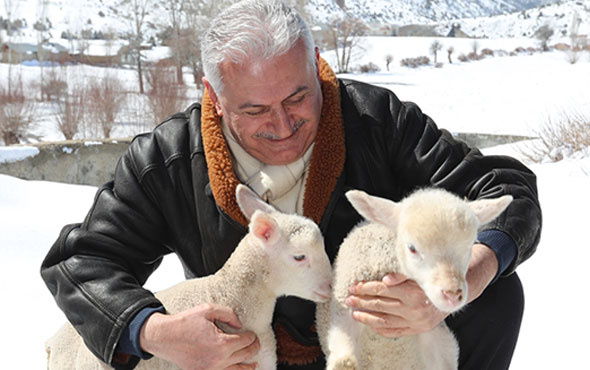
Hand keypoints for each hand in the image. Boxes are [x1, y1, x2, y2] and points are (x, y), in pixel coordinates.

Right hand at [139, 303, 259, 369]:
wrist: (164, 337)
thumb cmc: (184, 323)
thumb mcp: (208, 310)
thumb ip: (229, 314)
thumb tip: (239, 325)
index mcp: (222, 344)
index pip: (246, 342)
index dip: (252, 336)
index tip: (252, 334)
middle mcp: (219, 360)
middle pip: (246, 356)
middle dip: (254, 348)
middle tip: (256, 343)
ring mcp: (211, 369)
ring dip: (248, 366)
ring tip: (254, 364)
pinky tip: (237, 368)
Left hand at [345, 273, 446, 337]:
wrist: (453, 295)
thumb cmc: (431, 281)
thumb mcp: (418, 273)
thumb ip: (401, 275)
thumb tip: (385, 279)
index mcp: (413, 292)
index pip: (382, 290)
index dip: (365, 288)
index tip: (353, 287)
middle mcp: (414, 309)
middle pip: (380, 305)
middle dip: (361, 302)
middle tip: (348, 300)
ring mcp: (415, 322)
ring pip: (385, 321)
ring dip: (367, 317)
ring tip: (354, 313)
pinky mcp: (418, 330)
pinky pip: (395, 332)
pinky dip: (380, 329)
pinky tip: (370, 324)